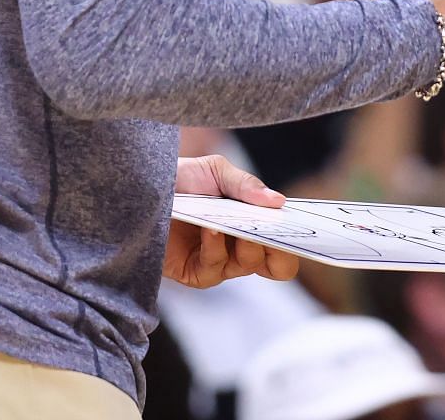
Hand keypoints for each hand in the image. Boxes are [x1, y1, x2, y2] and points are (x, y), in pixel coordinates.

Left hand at [163, 154, 299, 288]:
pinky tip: (211, 229)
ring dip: (247, 244)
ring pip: (249, 264)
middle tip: (276, 231)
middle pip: (276, 264)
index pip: (285, 244)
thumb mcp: (216, 171)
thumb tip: (279, 202)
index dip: (299, 241)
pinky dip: (216, 247)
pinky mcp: (194, 273)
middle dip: (281, 248)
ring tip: (236, 224)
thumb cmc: (181, 179)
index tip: (305, 229)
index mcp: (252, 225)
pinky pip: (215, 268)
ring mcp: (219, 263)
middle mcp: (240, 248)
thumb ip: (246, 186)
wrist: (139, 189)